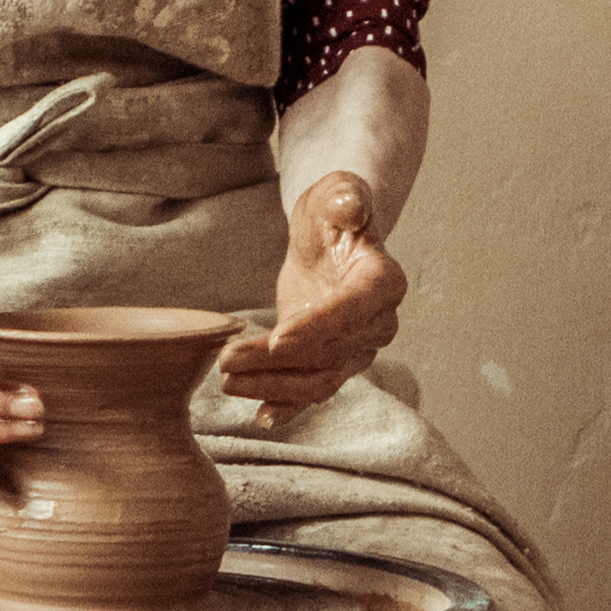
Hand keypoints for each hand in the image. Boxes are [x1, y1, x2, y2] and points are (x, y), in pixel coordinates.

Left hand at [215, 171, 405, 418]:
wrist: (329, 238)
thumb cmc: (333, 212)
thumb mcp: (335, 193)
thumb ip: (344, 198)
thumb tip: (350, 206)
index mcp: (383, 282)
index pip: (352, 311)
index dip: (318, 327)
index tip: (276, 339)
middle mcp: (378, 323)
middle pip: (328, 351)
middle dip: (277, 361)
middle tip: (227, 359)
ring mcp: (357, 348)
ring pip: (317, 378)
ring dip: (272, 386)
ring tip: (227, 381)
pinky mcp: (332, 361)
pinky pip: (313, 391)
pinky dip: (288, 406)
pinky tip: (261, 417)